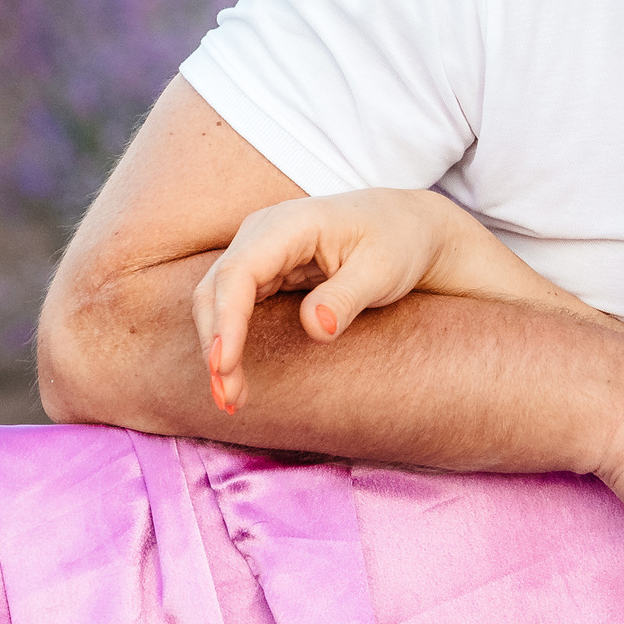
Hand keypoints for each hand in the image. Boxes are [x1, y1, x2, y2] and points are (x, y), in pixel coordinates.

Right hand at [194, 187, 543, 412]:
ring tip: (230, 399)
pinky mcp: (262, 271)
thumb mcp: (384, 270)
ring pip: (217, 301)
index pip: (240, 271)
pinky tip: (234, 378)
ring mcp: (258, 250)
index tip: (224, 365)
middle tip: (227, 398)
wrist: (407, 228)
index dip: (227, 320)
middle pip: (216, 289)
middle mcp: (263, 232)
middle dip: (216, 345)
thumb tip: (316, 327)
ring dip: (218, 351)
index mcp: (291, 223)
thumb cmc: (399, 243)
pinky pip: (233, 307)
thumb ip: (347, 296)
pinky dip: (230, 343)